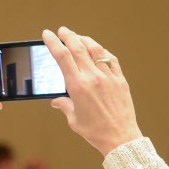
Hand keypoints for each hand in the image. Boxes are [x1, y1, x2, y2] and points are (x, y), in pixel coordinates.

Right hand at [45, 27, 143, 155]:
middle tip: (62, 30)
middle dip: (68, 36)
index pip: (62, 57)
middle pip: (78, 48)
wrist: (120, 138)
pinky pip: (111, 59)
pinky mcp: (120, 80)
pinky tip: (98, 50)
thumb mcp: (74, 119)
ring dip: (85, 39)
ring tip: (78, 37)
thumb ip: (64, 105)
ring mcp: (108, 77)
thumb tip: (56, 101)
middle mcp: (93, 78)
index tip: (47, 34)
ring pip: (95, 49)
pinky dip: (102, 51)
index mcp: (77, 86)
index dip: (53, 42)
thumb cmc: (95, 132)